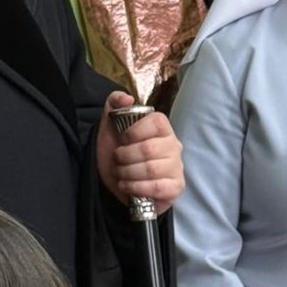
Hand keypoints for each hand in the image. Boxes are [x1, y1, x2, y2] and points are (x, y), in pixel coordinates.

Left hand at [96, 91, 183, 214]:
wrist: (115, 178)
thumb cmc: (117, 149)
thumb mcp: (110, 123)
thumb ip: (114, 102)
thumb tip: (127, 98)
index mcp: (162, 128)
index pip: (156, 122)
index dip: (134, 131)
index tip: (122, 139)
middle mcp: (174, 146)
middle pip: (149, 149)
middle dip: (124, 157)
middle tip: (117, 160)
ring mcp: (177, 167)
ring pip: (151, 170)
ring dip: (127, 173)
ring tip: (120, 174)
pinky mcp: (175, 187)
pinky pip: (157, 188)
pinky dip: (136, 188)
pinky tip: (127, 186)